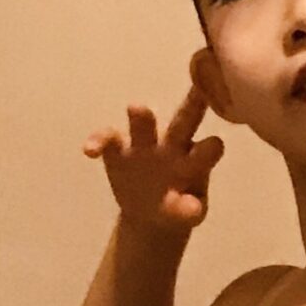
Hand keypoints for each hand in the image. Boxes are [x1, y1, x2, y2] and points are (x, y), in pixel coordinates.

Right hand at [82, 79, 224, 231]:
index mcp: (195, 159)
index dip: (211, 148)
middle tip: (200, 89)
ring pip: (143, 124)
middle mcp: (173, 144)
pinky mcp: (118, 150)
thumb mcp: (188, 213)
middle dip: (191, 106)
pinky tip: (90, 151)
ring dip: (141, 116)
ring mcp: (144, 144)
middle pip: (183, 122)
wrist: (150, 215)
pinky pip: (107, 140)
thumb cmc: (178, 206)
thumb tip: (193, 211)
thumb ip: (189, 210)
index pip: (208, 149)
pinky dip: (98, 142)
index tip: (216, 146)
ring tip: (135, 108)